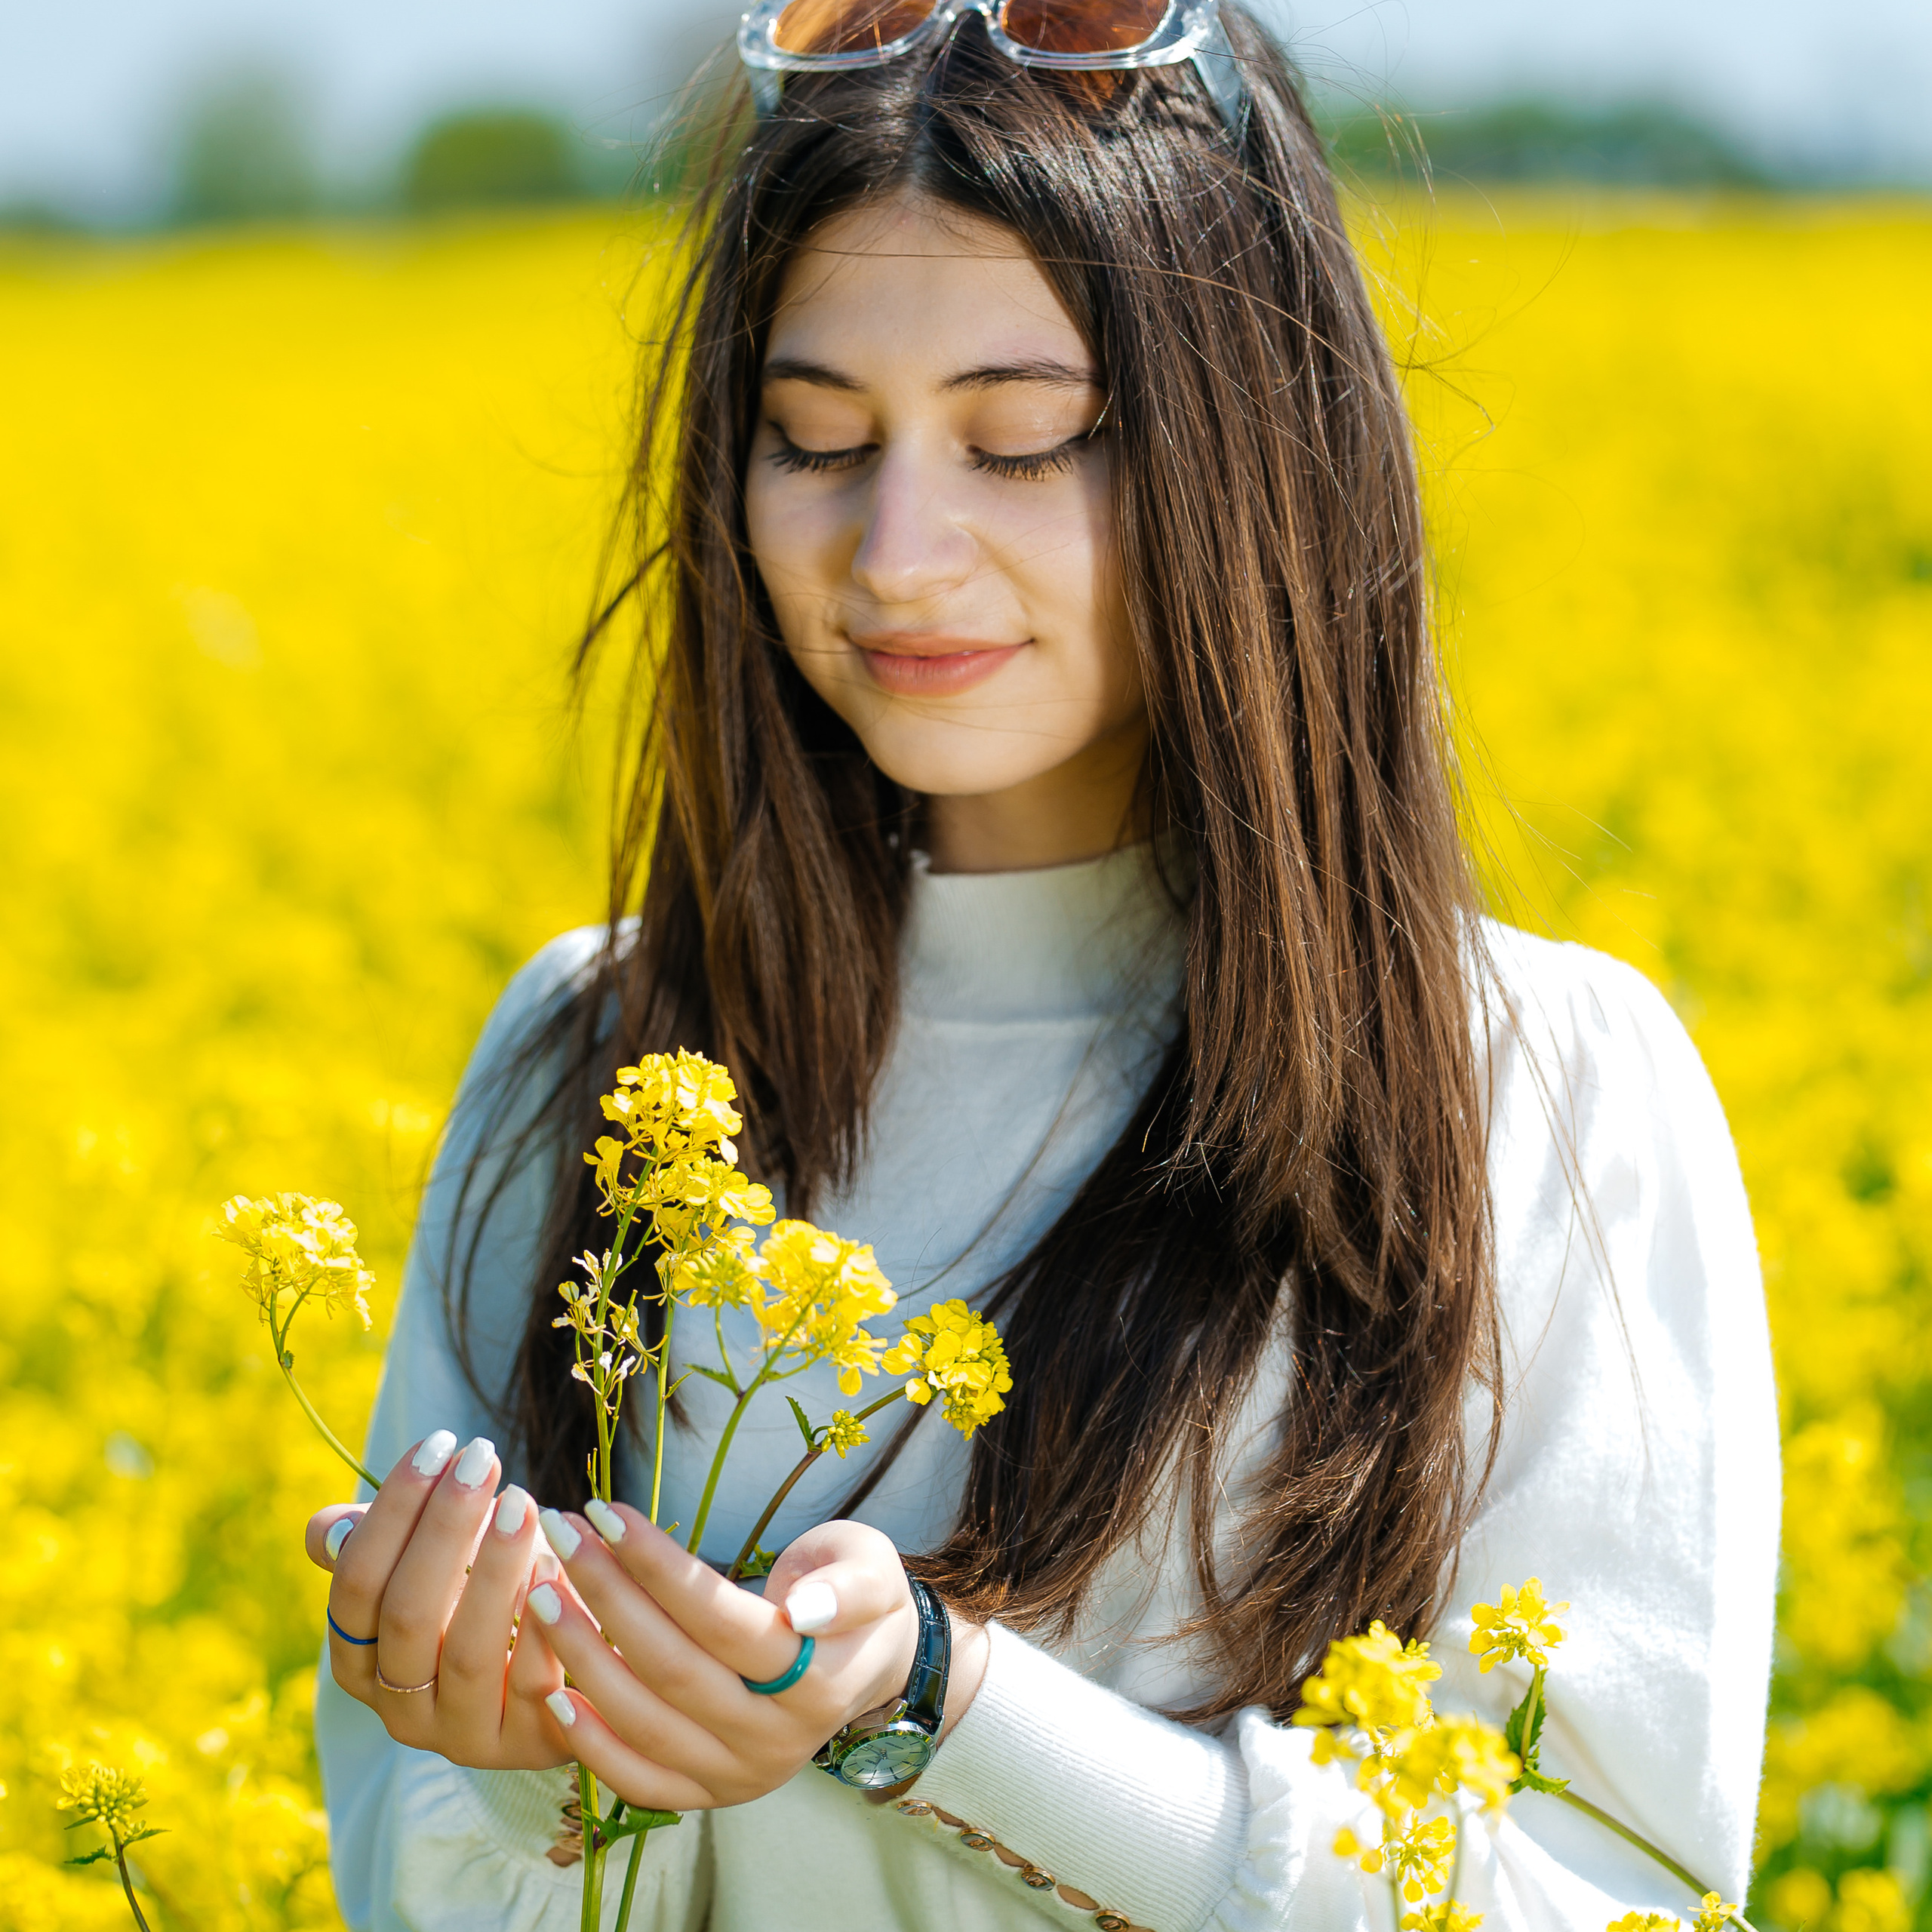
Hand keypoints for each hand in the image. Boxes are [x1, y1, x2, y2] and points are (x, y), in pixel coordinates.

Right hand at [303, 1431, 570, 1772]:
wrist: (569, 1664)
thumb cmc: (487, 1595)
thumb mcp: (433, 1568)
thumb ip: (379, 1546)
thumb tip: (326, 1530)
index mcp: (361, 1664)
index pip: (356, 1586)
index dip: (393, 1511)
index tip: (439, 1443)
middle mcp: (400, 1710)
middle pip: (407, 1616)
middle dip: (443, 1529)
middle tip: (483, 1459)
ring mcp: (462, 1735)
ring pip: (465, 1653)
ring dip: (492, 1569)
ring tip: (523, 1503)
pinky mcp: (527, 1746)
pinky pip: (531, 1684)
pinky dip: (543, 1620)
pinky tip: (560, 1563)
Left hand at [527, 1508, 973, 1812]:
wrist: (865, 1665)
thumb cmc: (856, 1597)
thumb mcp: (871, 1570)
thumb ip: (847, 1588)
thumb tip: (804, 1612)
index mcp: (821, 1682)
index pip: (723, 1622)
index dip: (661, 1568)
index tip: (607, 1512)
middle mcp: (777, 1741)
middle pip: (674, 1669)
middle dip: (607, 1597)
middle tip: (562, 1536)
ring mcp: (739, 1777)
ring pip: (646, 1723)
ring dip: (583, 1657)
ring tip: (540, 1594)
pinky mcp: (707, 1796)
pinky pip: (638, 1782)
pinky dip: (590, 1744)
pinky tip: (552, 1692)